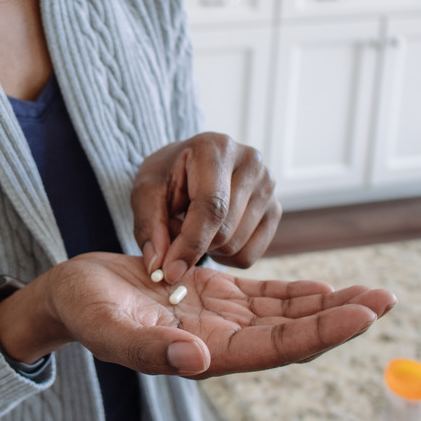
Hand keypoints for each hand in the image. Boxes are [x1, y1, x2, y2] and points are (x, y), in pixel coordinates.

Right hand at [0, 254, 396, 377]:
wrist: (74, 293)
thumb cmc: (87, 313)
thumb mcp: (111, 328)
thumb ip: (152, 347)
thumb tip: (198, 361)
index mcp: (202, 353)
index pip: (273, 348)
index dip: (318, 333)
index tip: (360, 314)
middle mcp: (218, 339)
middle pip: (290, 333)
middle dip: (337, 317)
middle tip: (384, 298)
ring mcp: (218, 317)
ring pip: (282, 314)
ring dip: (325, 303)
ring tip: (367, 291)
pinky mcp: (212, 295)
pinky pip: (261, 295)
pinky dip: (293, 292)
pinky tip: (321, 286)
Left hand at [131, 132, 281, 281]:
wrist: (188, 164)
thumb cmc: (167, 176)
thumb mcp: (145, 193)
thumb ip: (149, 227)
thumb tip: (158, 266)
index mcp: (216, 149)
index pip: (211, 206)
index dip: (190, 243)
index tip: (170, 271)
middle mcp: (251, 163)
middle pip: (225, 230)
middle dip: (193, 246)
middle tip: (174, 232)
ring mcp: (268, 186)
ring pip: (237, 245)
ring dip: (207, 249)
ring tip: (193, 226)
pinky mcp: (276, 209)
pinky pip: (250, 255)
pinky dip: (225, 256)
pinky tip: (211, 235)